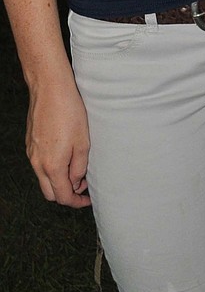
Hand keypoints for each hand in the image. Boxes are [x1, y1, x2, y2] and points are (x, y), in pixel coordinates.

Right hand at [26, 72, 91, 208]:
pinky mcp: (30, 144)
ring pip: (44, 178)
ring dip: (59, 180)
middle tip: (83, 186)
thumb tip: (77, 182)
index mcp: (52, 166)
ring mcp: (31, 153)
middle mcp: (37, 163)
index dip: (77, 202)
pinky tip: (66, 155)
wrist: (50, 89)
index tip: (88, 198)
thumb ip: (79, 167)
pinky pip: (40, 164)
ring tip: (77, 168)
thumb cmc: (70, 112)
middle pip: (50, 192)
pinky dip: (52, 167)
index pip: (62, 196)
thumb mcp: (83, 142)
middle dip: (66, 194)